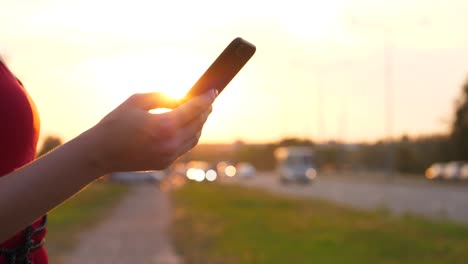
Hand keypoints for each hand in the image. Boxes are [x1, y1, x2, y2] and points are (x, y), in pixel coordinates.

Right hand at [87, 90, 215, 172]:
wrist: (100, 153)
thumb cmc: (116, 122)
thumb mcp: (137, 101)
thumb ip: (163, 97)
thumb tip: (182, 99)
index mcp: (165, 125)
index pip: (194, 109)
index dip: (206, 99)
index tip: (214, 91)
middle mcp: (171, 143)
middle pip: (198, 124)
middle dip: (205, 111)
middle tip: (208, 100)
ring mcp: (169, 156)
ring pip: (194, 138)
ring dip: (199, 124)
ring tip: (199, 112)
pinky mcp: (165, 163)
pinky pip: (184, 147)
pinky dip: (189, 135)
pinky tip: (187, 127)